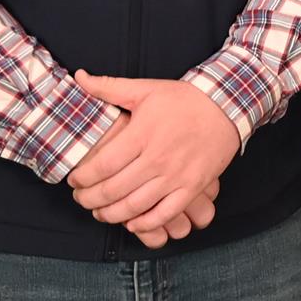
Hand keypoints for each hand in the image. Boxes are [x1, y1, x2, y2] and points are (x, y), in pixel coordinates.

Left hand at [67, 72, 241, 241]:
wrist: (226, 105)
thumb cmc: (183, 99)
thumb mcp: (145, 89)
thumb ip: (108, 87)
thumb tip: (79, 77)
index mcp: (142, 134)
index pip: (102, 165)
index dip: (82, 178)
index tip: (73, 181)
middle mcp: (157, 158)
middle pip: (114, 190)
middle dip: (90, 200)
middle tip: (81, 200)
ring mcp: (176, 175)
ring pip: (136, 206)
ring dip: (112, 215)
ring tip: (100, 213)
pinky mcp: (192, 186)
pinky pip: (166, 213)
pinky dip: (146, 223)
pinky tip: (132, 223)